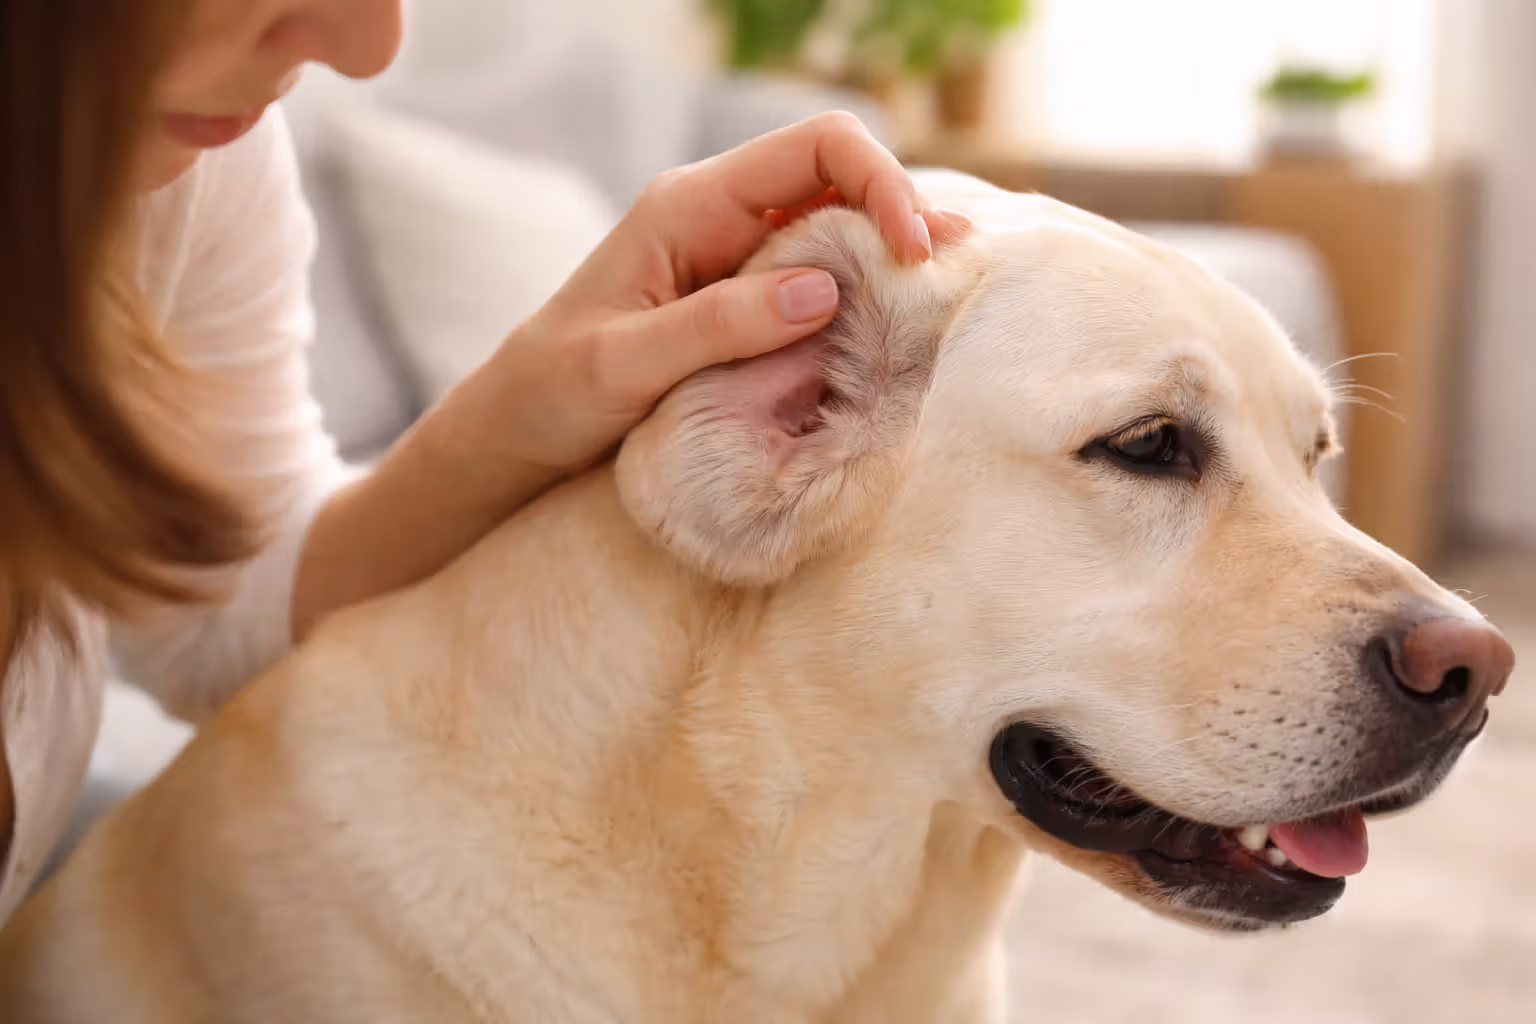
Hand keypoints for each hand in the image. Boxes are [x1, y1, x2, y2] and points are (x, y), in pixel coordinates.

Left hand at [481, 111, 971, 473]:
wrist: (518, 428)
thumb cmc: (553, 394)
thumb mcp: (622, 366)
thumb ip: (716, 325)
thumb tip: (822, 289)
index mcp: (689, 206)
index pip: (814, 148)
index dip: (879, 182)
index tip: (911, 251)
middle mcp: (721, 217)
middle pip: (840, 178)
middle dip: (902, 215)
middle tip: (949, 278)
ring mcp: (736, 258)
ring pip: (837, 227)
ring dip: (889, 256)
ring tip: (942, 296)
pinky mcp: (744, 302)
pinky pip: (820, 278)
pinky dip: (864, 295)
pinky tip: (897, 320)